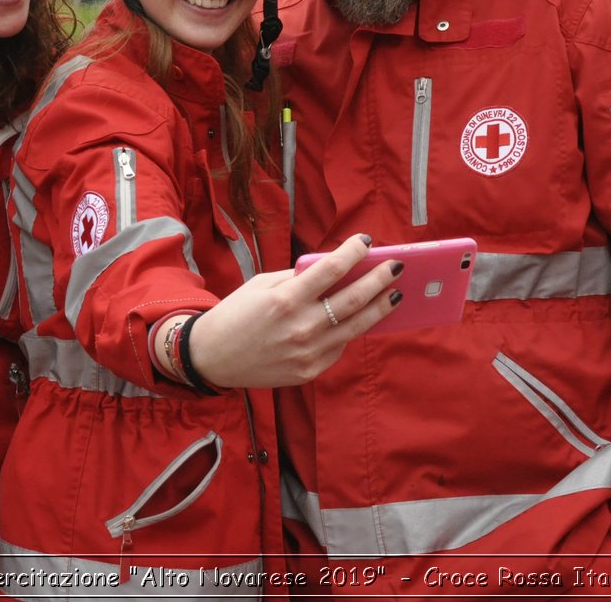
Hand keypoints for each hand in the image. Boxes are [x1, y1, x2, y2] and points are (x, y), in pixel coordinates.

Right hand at [188, 233, 400, 389]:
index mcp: (286, 299)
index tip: (367, 241)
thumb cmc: (236, 314)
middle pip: (353, 299)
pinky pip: (339, 346)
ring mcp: (308, 352)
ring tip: (396, 294)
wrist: (214, 357)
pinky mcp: (310, 370)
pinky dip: (352, 330)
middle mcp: (301, 326)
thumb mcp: (261, 285)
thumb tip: (333, 268)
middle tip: (397, 266)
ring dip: (380, 308)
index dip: (353, 252)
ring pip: (356, 326)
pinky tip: (362, 318)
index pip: (331, 269)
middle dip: (379, 279)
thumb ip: (297, 278)